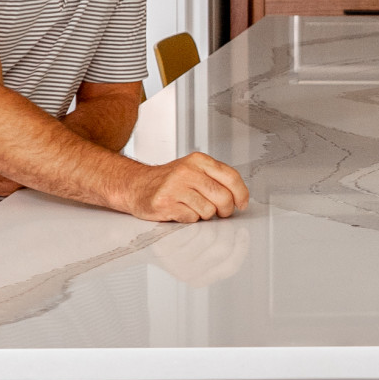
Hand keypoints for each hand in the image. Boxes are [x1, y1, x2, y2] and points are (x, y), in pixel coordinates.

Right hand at [123, 152, 251, 223]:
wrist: (136, 185)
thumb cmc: (169, 181)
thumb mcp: (194, 170)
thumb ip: (216, 178)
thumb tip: (240, 197)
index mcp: (199, 161)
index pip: (231, 177)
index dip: (241, 194)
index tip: (242, 204)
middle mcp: (187, 171)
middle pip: (223, 197)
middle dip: (225, 210)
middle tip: (220, 212)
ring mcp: (175, 187)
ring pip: (208, 210)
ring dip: (204, 214)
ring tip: (193, 207)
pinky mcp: (165, 203)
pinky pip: (191, 218)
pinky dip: (189, 219)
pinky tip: (180, 210)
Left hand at [150, 219, 251, 286]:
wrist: (139, 237)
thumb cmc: (173, 241)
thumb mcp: (197, 252)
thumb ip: (218, 249)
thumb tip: (241, 236)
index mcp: (200, 278)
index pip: (230, 266)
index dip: (241, 247)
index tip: (242, 231)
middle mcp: (188, 274)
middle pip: (222, 249)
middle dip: (226, 229)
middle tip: (222, 218)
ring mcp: (175, 262)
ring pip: (208, 236)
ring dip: (210, 221)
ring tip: (204, 217)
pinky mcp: (165, 247)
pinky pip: (191, 228)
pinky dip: (194, 218)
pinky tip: (189, 216)